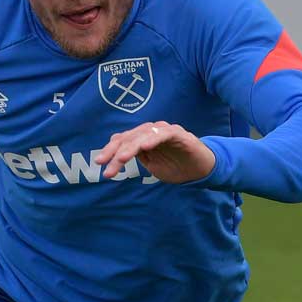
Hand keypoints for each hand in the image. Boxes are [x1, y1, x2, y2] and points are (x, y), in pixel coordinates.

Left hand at [94, 121, 215, 183]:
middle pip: (129, 138)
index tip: (100, 164)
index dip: (110, 150)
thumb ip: (138, 158)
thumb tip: (117, 157)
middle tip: (105, 165)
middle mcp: (152, 131)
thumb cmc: (176, 166)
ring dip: (131, 147)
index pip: (123, 141)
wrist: (201, 170)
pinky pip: (164, 134)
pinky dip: (153, 139)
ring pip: (143, 135)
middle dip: (115, 152)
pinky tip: (144, 147)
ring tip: (122, 158)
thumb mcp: (152, 166)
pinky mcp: (179, 134)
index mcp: (143, 138)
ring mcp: (165, 131)